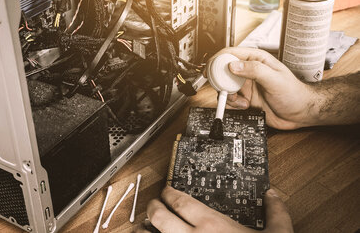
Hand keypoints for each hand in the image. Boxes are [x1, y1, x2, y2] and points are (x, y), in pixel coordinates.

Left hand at [135, 187, 292, 232]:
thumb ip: (276, 214)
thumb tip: (273, 196)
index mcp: (212, 225)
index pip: (179, 200)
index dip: (168, 193)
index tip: (166, 191)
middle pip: (158, 214)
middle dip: (153, 206)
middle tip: (154, 204)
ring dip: (144, 230)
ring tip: (145, 227)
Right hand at [209, 48, 315, 129]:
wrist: (300, 114)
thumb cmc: (294, 93)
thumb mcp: (275, 79)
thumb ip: (255, 70)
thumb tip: (234, 65)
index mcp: (256, 60)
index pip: (231, 54)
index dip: (218, 60)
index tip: (211, 69)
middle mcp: (248, 72)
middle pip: (223, 71)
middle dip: (222, 81)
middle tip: (225, 89)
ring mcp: (246, 85)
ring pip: (225, 87)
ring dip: (228, 95)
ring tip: (240, 100)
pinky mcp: (245, 99)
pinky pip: (230, 100)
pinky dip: (233, 105)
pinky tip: (245, 105)